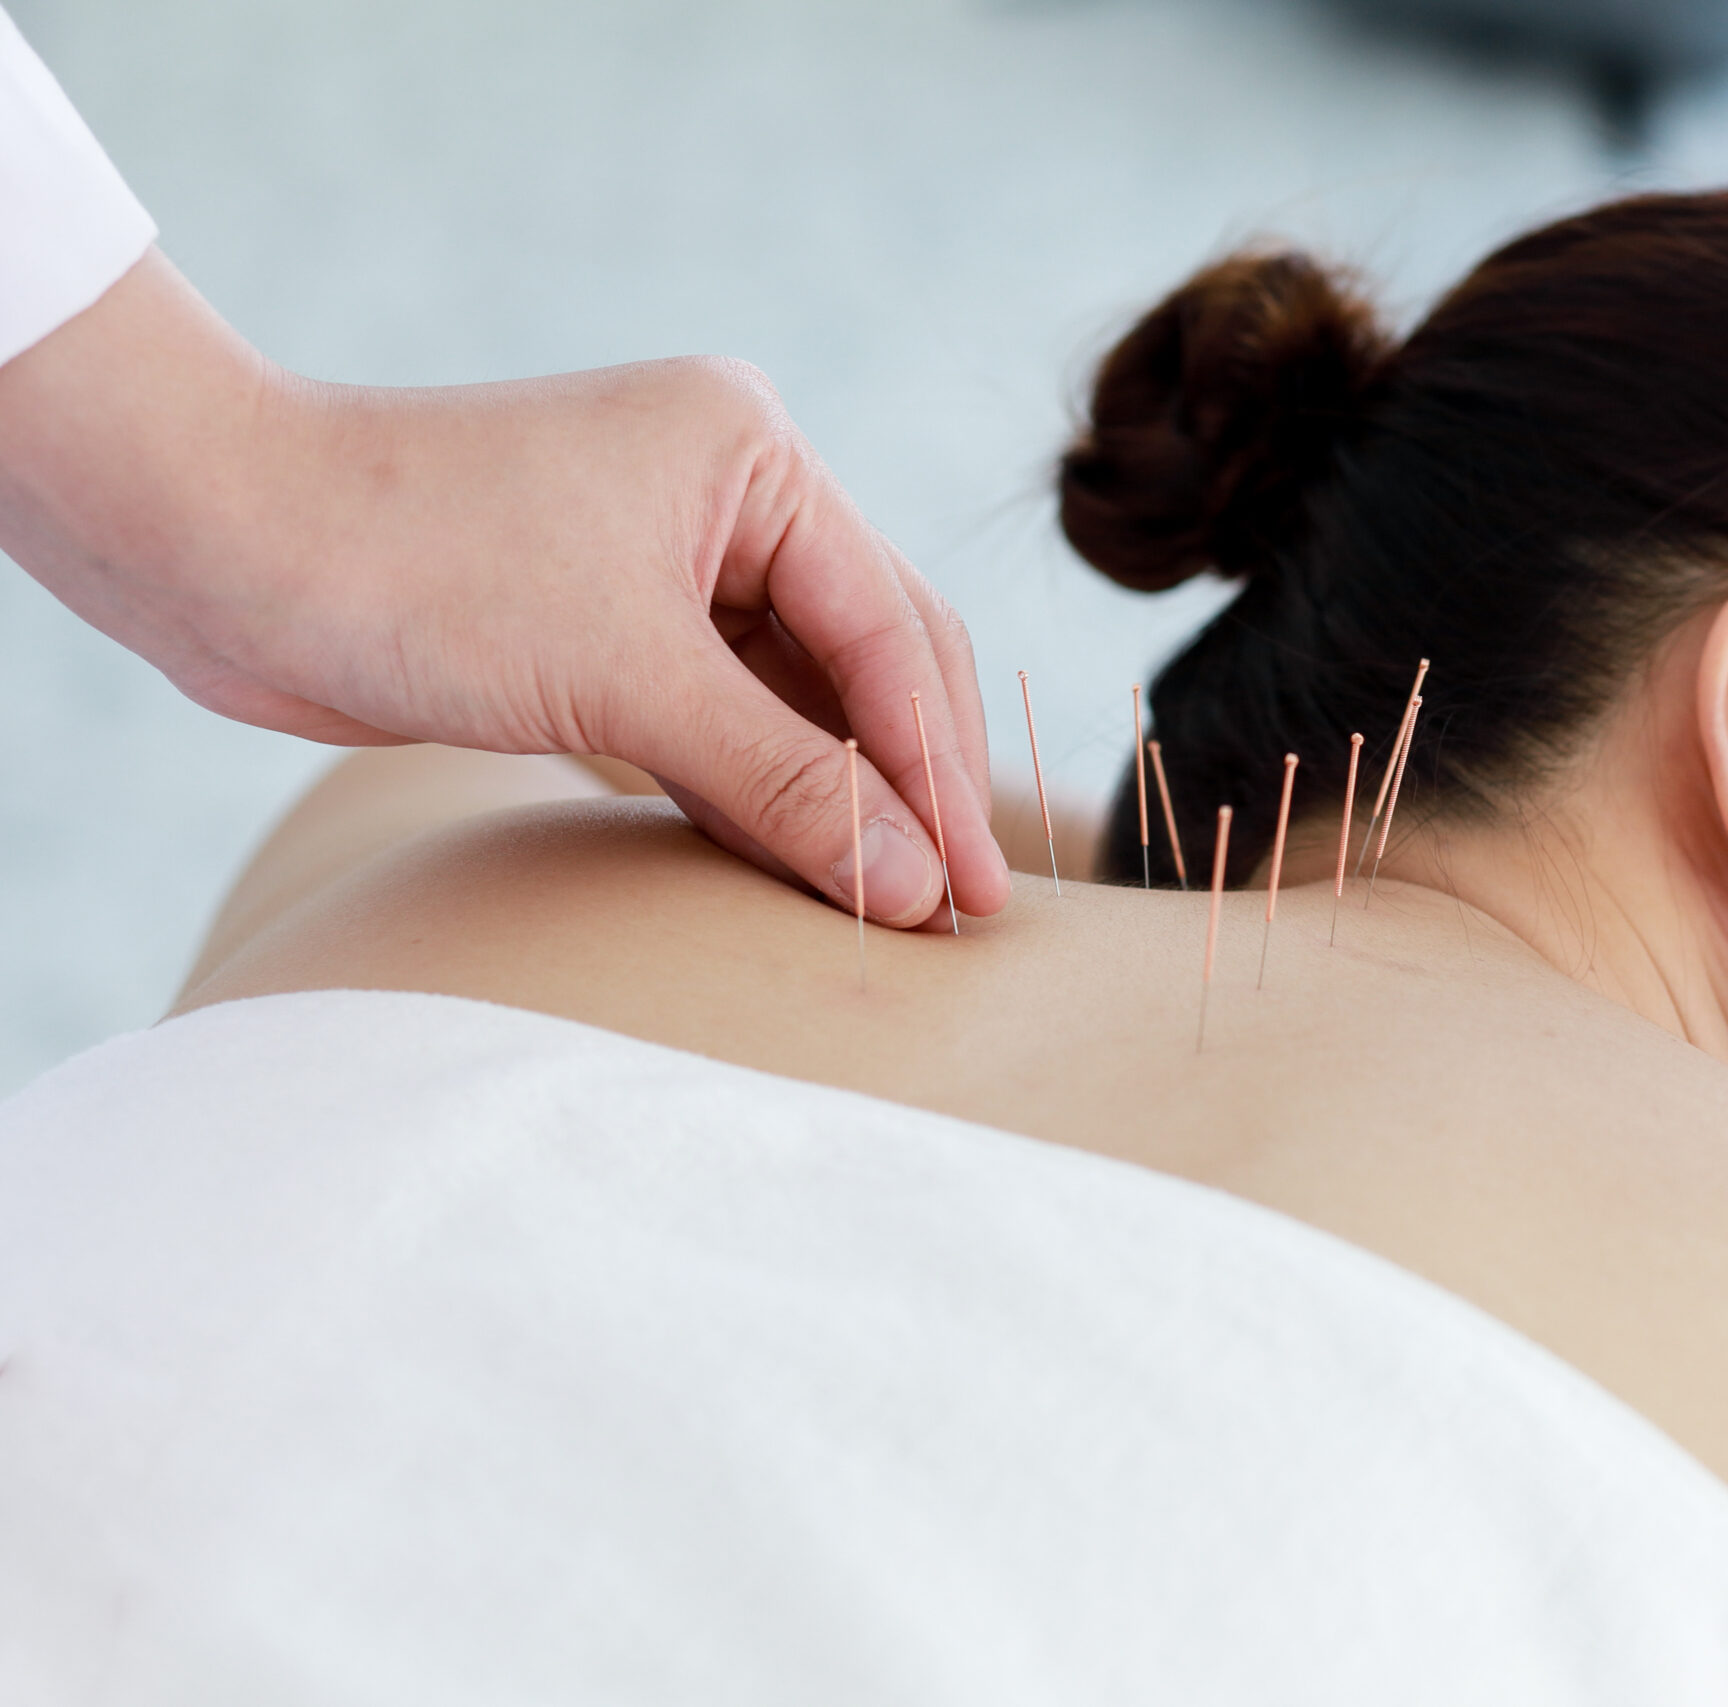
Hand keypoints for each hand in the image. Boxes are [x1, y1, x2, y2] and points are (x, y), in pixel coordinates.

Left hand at [0, 249, 1003, 926]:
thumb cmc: (417, 568)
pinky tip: (802, 865)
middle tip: (963, 906)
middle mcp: (728, 496)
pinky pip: (725, 720)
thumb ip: (786, 783)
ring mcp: (669, 561)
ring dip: (841, 796)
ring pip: (799, 697)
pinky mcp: (610, 628)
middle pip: (871, 655)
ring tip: (898, 905)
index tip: (976, 887)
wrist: (217, 550)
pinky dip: (760, 792)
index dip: (938, 767)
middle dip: (914, 780)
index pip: (888, 628)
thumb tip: (918, 886)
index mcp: (754, 455)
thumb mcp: (625, 680)